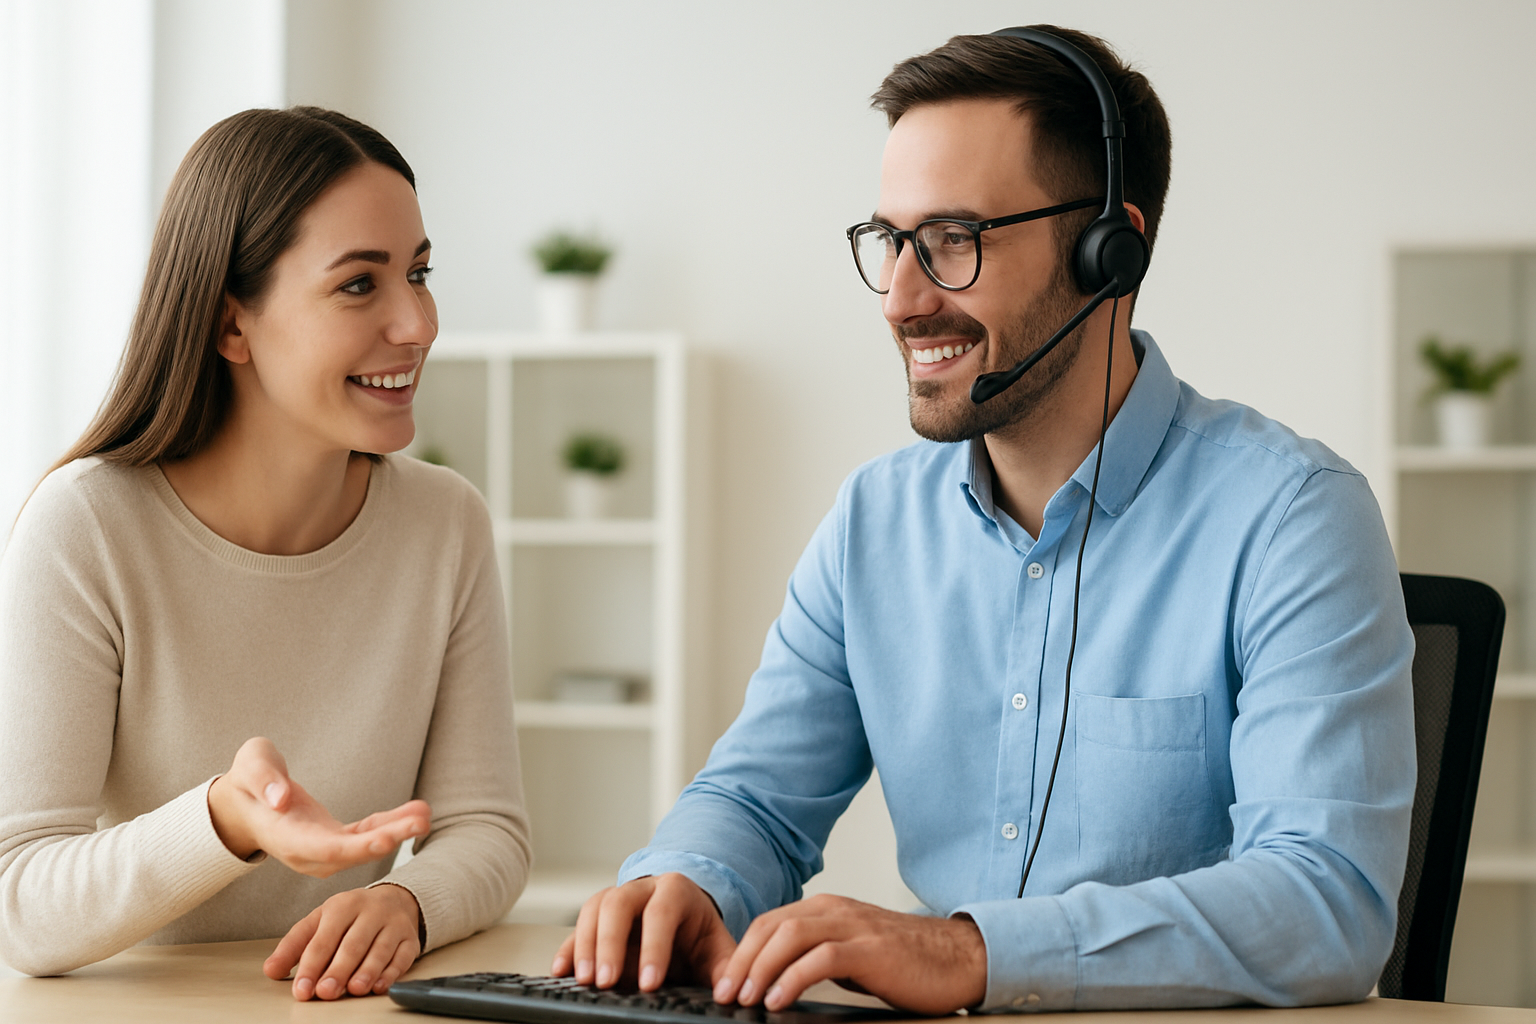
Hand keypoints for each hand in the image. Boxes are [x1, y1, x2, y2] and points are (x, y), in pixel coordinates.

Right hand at [207, 736, 429, 875]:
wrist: (243, 802)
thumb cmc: (247, 779)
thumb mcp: (249, 768)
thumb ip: (262, 780)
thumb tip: (280, 798)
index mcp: (284, 836)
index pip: (324, 848)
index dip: (356, 847)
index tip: (386, 839)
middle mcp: (306, 851)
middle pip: (351, 852)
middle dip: (388, 838)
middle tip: (421, 823)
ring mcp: (321, 849)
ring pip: (363, 845)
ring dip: (395, 832)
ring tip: (425, 815)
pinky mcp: (334, 839)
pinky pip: (365, 834)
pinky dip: (390, 824)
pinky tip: (415, 813)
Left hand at [264, 883, 422, 999]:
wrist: (394, 901)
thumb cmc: (350, 916)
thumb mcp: (319, 922)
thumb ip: (294, 945)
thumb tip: (272, 970)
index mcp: (343, 905)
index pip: (324, 938)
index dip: (311, 965)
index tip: (302, 989)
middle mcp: (371, 911)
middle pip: (353, 943)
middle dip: (339, 969)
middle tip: (326, 992)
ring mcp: (394, 924)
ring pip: (380, 949)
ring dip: (368, 971)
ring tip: (354, 989)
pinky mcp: (410, 939)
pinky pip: (403, 956)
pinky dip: (392, 973)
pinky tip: (380, 986)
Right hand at [552, 874, 735, 990]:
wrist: (683, 916)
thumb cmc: (698, 934)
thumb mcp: (718, 949)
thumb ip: (726, 969)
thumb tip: (731, 995)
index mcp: (676, 891)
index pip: (662, 912)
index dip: (654, 947)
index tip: (650, 983)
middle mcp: (642, 888)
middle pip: (619, 904)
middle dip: (611, 943)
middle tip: (607, 982)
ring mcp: (616, 898)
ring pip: (593, 909)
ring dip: (586, 945)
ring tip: (586, 981)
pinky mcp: (596, 917)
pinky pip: (576, 927)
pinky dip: (567, 948)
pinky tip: (561, 971)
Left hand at [711, 894, 985, 1014]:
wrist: (959, 957)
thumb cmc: (906, 961)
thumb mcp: (851, 953)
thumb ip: (817, 956)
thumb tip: (777, 982)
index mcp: (827, 909)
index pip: (769, 923)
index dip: (741, 952)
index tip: (724, 983)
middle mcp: (835, 910)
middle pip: (772, 927)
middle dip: (741, 961)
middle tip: (724, 993)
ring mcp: (853, 926)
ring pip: (790, 936)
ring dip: (761, 968)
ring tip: (746, 997)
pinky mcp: (870, 949)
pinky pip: (821, 958)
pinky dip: (794, 977)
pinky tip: (780, 999)